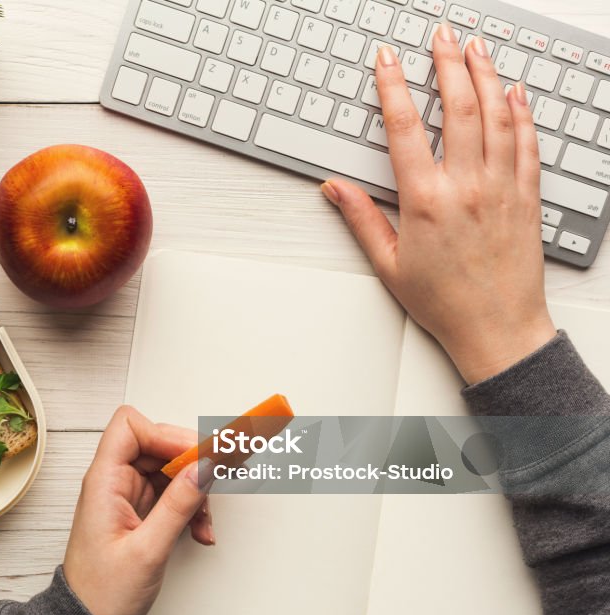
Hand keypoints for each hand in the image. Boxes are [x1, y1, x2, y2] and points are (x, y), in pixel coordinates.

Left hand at [63, 406, 212, 614]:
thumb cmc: (102, 593)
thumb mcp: (147, 551)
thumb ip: (178, 506)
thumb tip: (203, 468)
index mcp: (103, 482)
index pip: (130, 428)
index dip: (165, 434)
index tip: (196, 455)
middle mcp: (113, 482)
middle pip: (156, 444)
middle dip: (190, 461)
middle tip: (219, 476)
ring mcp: (126, 495)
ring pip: (169, 470)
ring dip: (195, 490)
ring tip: (205, 519)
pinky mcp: (139, 511)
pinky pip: (171, 493)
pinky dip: (190, 507)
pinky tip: (200, 530)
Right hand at [321, 25, 555, 384]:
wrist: (498, 329)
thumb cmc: (444, 302)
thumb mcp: (388, 264)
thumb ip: (360, 219)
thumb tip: (334, 188)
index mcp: (426, 201)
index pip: (406, 128)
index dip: (393, 87)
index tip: (388, 61)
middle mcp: (467, 187)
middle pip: (459, 108)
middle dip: (447, 64)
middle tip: (441, 36)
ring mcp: (502, 189)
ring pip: (498, 117)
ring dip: (487, 76)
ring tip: (476, 49)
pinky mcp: (528, 197)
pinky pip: (528, 143)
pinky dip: (523, 113)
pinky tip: (516, 93)